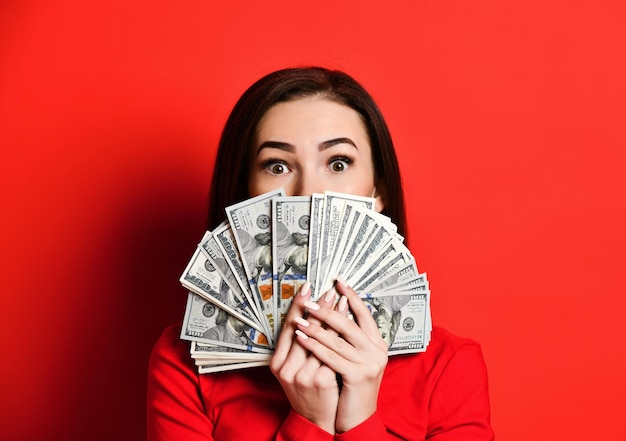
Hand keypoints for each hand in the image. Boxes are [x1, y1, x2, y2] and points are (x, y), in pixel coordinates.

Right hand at [270, 282, 339, 433]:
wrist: (315, 421)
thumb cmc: (306, 391)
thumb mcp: (293, 369)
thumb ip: (296, 348)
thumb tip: (309, 315)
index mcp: (277, 363)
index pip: (287, 326)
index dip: (297, 305)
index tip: (306, 287)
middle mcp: (287, 368)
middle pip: (305, 329)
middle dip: (319, 307)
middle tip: (329, 289)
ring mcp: (304, 375)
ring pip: (322, 339)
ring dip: (333, 317)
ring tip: (342, 300)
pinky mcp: (322, 380)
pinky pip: (333, 352)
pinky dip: (341, 336)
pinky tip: (350, 323)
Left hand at [294, 278, 388, 432]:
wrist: (359, 418)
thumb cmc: (352, 387)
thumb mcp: (356, 359)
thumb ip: (350, 340)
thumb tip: (335, 311)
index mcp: (378, 344)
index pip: (365, 314)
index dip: (351, 296)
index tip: (338, 282)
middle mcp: (377, 351)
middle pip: (348, 324)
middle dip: (327, 310)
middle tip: (311, 300)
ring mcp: (369, 363)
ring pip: (337, 339)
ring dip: (314, 327)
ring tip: (299, 318)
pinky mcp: (358, 375)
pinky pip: (331, 356)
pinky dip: (313, 345)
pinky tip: (301, 337)